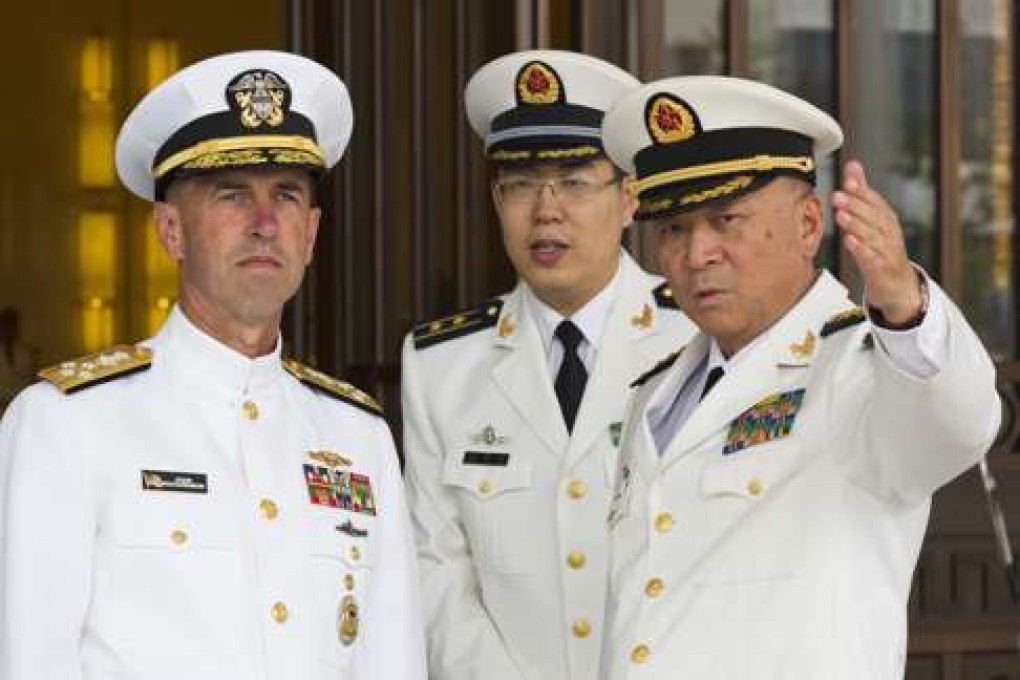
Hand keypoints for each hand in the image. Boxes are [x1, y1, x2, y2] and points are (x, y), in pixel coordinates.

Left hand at [831, 160, 921, 323]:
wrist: (896, 282)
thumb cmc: (881, 245)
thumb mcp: (873, 217)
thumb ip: (862, 192)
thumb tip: (853, 165)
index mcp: (885, 217)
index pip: (874, 201)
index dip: (861, 190)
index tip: (848, 180)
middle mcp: (888, 231)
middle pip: (873, 216)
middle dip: (856, 205)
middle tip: (838, 196)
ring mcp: (886, 250)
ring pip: (871, 235)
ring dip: (856, 225)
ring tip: (841, 215)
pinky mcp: (881, 268)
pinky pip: (871, 257)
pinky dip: (861, 249)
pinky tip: (849, 241)